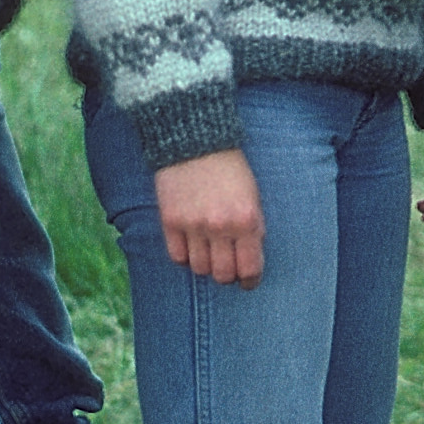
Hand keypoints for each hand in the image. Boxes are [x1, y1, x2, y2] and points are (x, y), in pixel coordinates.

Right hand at [156, 148, 264, 284]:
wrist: (195, 141)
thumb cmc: (230, 169)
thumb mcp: (253, 196)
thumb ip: (253, 228)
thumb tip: (249, 260)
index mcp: (246, 220)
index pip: (249, 269)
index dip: (250, 281)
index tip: (248, 281)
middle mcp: (220, 227)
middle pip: (222, 275)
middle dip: (228, 275)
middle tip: (228, 268)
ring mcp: (193, 225)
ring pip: (199, 269)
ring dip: (206, 265)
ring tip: (209, 253)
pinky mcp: (170, 221)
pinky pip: (177, 257)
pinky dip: (185, 257)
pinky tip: (191, 246)